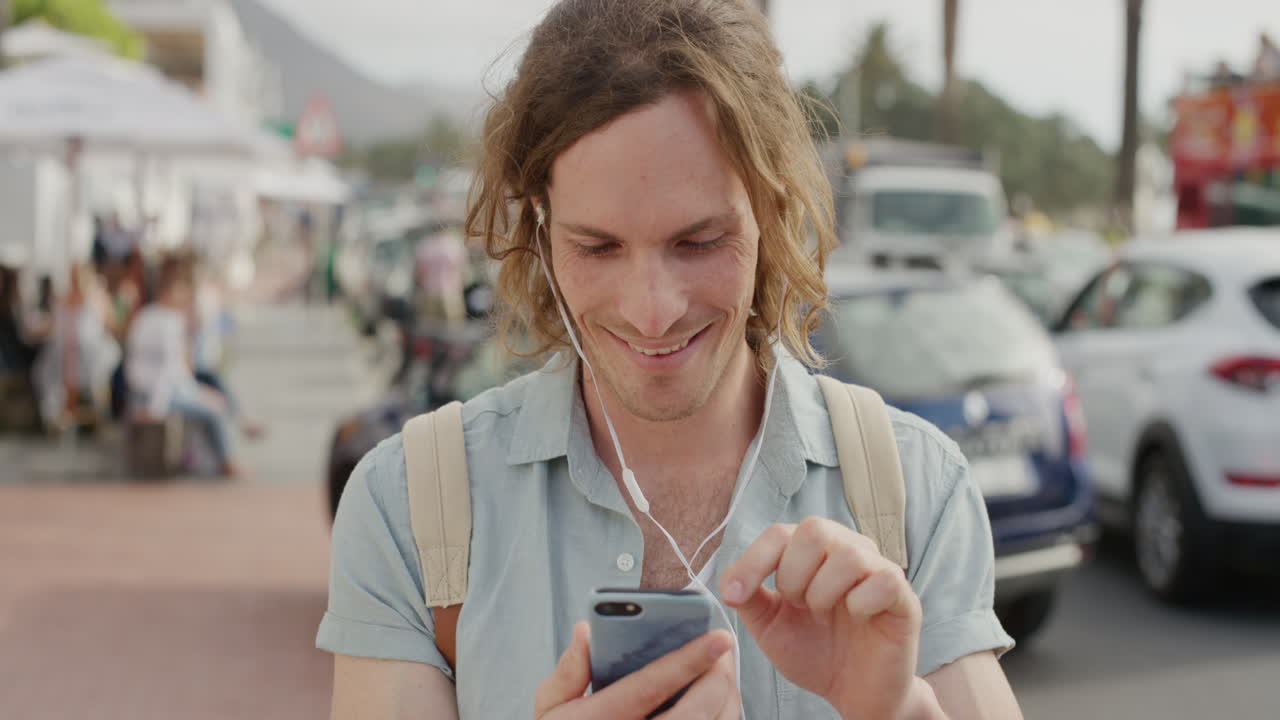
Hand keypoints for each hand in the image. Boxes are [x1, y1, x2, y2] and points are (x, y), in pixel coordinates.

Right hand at [534, 622, 739, 718]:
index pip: (649, 688)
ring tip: (723, 673)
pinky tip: (717, 702)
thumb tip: (586, 632)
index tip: (716, 638)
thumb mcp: (552, 711)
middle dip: (718, 678)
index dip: (688, 660)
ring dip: (727, 698)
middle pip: (695, 712)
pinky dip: (724, 718)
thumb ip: (568, 672)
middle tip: (723, 651)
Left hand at [720, 518, 922, 719]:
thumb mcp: (770, 626)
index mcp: (813, 552)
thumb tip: (728, 581)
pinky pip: (884, 579)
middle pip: (814, 529)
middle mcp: (847, 549)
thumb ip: (749, 599)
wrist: (853, 693)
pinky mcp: (904, 597)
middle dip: (793, 574)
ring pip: (848, 554)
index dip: (753, 561)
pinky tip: (857, 619)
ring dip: (823, 592)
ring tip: (824, 615)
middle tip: (798, 606)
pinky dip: (860, 603)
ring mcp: (878, 569)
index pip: (779, 533)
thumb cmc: (814, 652)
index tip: (736, 595)